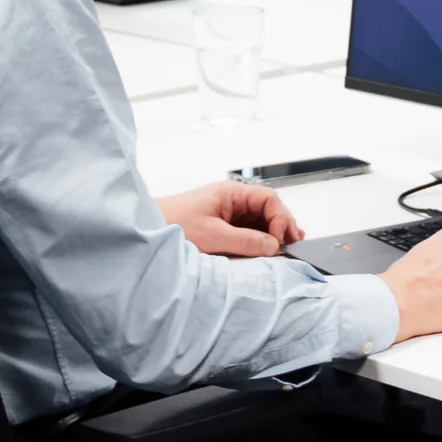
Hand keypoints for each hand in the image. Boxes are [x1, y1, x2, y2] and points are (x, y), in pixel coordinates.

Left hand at [157, 181, 304, 256]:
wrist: (146, 232)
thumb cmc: (172, 225)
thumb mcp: (212, 236)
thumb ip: (245, 241)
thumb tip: (273, 245)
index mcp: (231, 193)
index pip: (268, 199)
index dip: (280, 217)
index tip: (282, 238)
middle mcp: (232, 200)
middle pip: (267, 209)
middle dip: (282, 225)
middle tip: (294, 243)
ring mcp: (227, 214)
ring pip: (259, 221)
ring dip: (272, 233)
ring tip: (288, 247)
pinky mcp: (221, 227)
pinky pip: (247, 231)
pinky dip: (260, 240)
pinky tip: (269, 249)